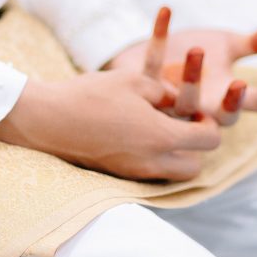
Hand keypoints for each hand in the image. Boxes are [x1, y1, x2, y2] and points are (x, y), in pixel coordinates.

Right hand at [0, 70, 220, 180]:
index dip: (209, 123)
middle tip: (183, 126)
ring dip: (176, 157)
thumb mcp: (134, 80)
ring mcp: (133, 173)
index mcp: (161, 137)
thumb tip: (178, 100)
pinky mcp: (118, 177)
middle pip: (195, 168)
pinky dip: (154, 161)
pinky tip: (138, 138)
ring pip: (173, 176)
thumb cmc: (91, 94)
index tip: (195, 110)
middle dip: (197, 148)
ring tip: (161, 132)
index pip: (208, 140)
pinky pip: (150, 175)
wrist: (47, 120)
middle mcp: (152, 162)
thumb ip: (165, 90)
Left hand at [108, 7, 256, 125]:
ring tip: (197, 48)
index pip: (256, 104)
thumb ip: (248, 44)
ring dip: (191, 77)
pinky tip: (166, 10)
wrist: (153, 56)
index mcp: (227, 97)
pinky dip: (158, 36)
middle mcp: (203, 107)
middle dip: (232, 103)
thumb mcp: (224, 47)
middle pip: (224, 117)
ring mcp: (173, 100)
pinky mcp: (145, 86)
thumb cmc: (196, 56)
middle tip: (238, 84)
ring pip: (184, 103)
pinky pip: (150, 68)